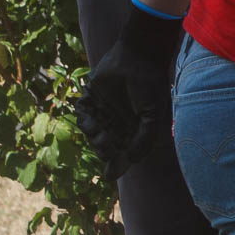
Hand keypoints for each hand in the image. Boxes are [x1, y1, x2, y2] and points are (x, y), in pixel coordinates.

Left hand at [74, 0, 184, 178]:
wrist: (137, 58)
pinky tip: (90, 119)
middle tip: (106, 146)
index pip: (124, 152)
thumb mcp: (153, 116)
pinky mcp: (91, 98)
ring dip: (92, 136)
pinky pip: (81, 114)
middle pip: (105, 145)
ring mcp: (104, 110)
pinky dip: (82, 119)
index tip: (110, 176)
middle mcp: (118, 122)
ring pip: (91, 132)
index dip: (117, 165)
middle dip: (103, 150)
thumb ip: (145, 139)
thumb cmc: (149, 86)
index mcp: (134, 129)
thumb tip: (134, 160)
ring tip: (99, 132)